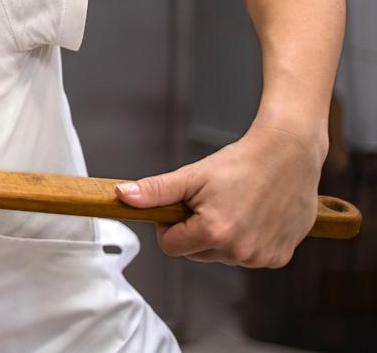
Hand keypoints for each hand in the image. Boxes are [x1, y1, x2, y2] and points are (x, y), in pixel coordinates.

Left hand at [116, 123, 324, 267]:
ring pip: (221, 256)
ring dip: (221, 237)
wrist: (288, 154)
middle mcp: (239, 252)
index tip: (183, 206)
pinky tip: (255, 216)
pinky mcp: (280, 257)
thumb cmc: (239, 163)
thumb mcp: (192, 175)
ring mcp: (262, 258)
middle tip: (211, 202)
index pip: (170, 246)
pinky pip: (248, 257)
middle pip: (195, 253)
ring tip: (235, 206)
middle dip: (195, 231)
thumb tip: (122, 196)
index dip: (170, 225)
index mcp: (213, 233)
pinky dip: (246, 240)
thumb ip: (156, 191)